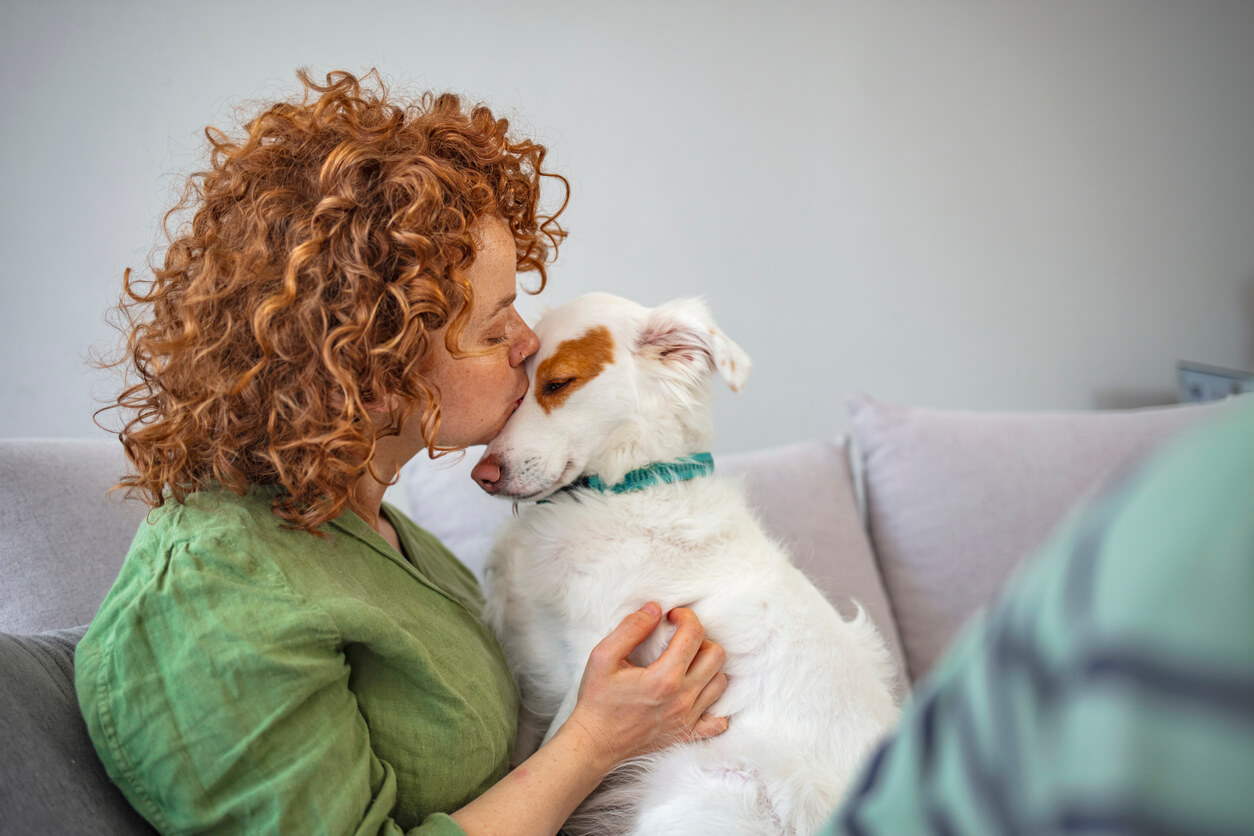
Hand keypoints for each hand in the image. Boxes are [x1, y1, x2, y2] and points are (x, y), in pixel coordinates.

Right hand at [563, 603, 729, 769]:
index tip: (671, 617)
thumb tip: (655, 609)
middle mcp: (682, 699)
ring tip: (686, 663)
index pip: (693, 634)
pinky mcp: (687, 734)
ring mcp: (688, 719)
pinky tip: (697, 694)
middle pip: (715, 656)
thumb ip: (631, 628)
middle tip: (679, 639)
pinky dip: (714, 705)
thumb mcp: (603, 656)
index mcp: (664, 678)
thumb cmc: (597, 700)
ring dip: (707, 666)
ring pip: (720, 683)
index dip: (686, 616)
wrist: (594, 743)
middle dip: (700, 639)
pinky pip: (718, 721)